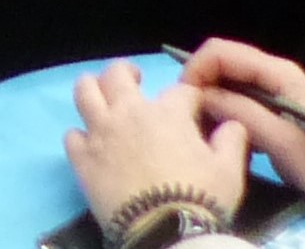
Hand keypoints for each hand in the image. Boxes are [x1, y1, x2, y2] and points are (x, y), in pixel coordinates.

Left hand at [64, 62, 244, 239]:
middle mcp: (129, 113)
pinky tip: (90, 143)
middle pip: (117, 74)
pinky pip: (71, 135)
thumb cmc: (200, 197)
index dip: (188, 98)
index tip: (192, 108)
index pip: (180, 90)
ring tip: (101, 95)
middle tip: (134, 79)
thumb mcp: (229, 170)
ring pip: (84, 92)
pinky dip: (81, 135)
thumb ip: (232, 141)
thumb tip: (233, 123)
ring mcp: (101, 133)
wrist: (166, 232)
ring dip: (93, 88)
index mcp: (168, 112)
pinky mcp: (82, 158)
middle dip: (127, 72)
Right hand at [181, 40, 304, 242]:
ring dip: (210, 101)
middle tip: (189, 119)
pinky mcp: (272, 115)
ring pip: (227, 85)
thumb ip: (240, 113)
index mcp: (279, 73)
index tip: (184, 102)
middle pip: (222, 64)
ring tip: (202, 130)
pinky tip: (222, 138)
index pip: (222, 52)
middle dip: (200, 85)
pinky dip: (223, 115)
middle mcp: (275, 76)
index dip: (197, 70)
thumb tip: (200, 96)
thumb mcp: (281, 141)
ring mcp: (274, 95)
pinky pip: (236, 103)